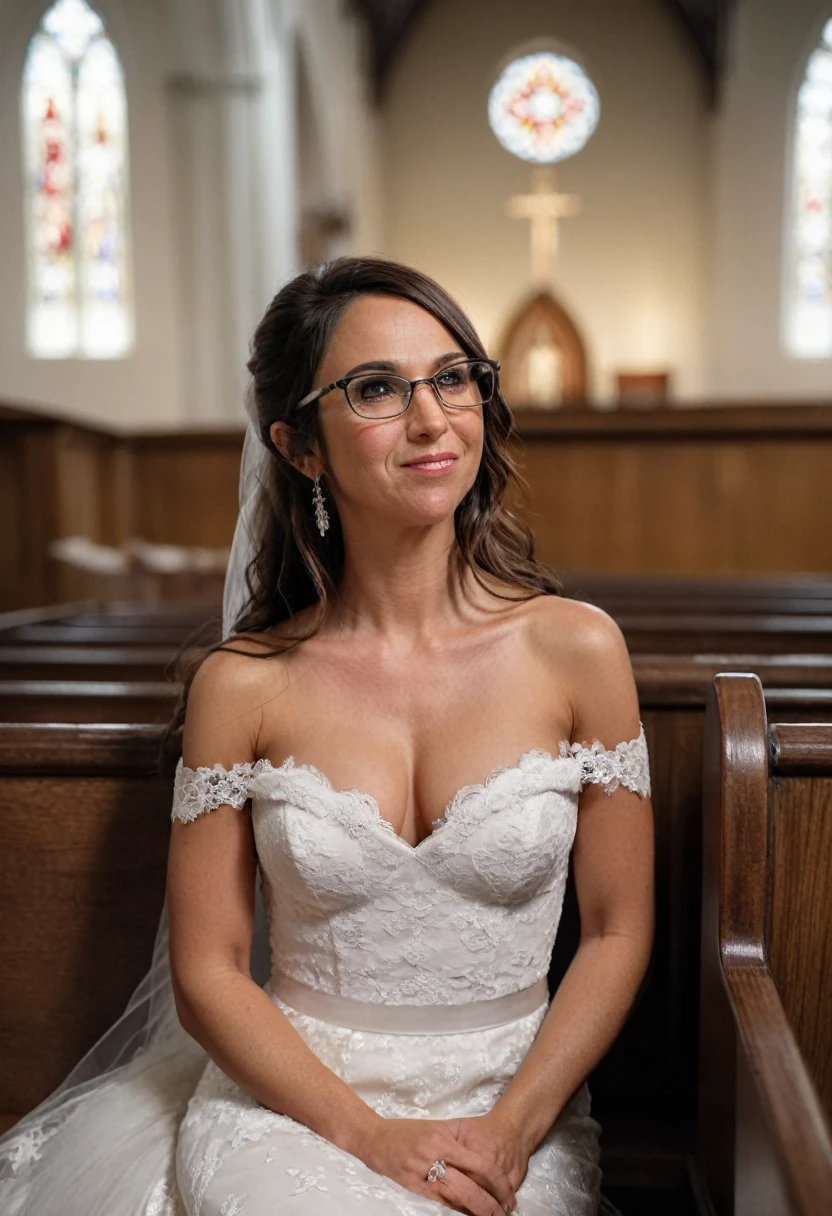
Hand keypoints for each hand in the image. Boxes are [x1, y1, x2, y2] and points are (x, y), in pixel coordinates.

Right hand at [353, 1113, 519, 1214]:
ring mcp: (422, 1177)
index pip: (478, 1164)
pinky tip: (470, 1214)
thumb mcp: (437, 1126)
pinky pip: (442, 1202)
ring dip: (477, 1211)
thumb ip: (460, 1137)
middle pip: (469, 1187)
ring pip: (456, 1199)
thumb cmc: (408, 1131)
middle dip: (491, 1203)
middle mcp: (433, 1159)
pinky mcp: (415, 1189)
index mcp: (442, 1141)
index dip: (497, 1181)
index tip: (509, 1191)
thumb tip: (486, 1151)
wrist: (375, 1139)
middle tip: (506, 1211)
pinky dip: (458, 1210)